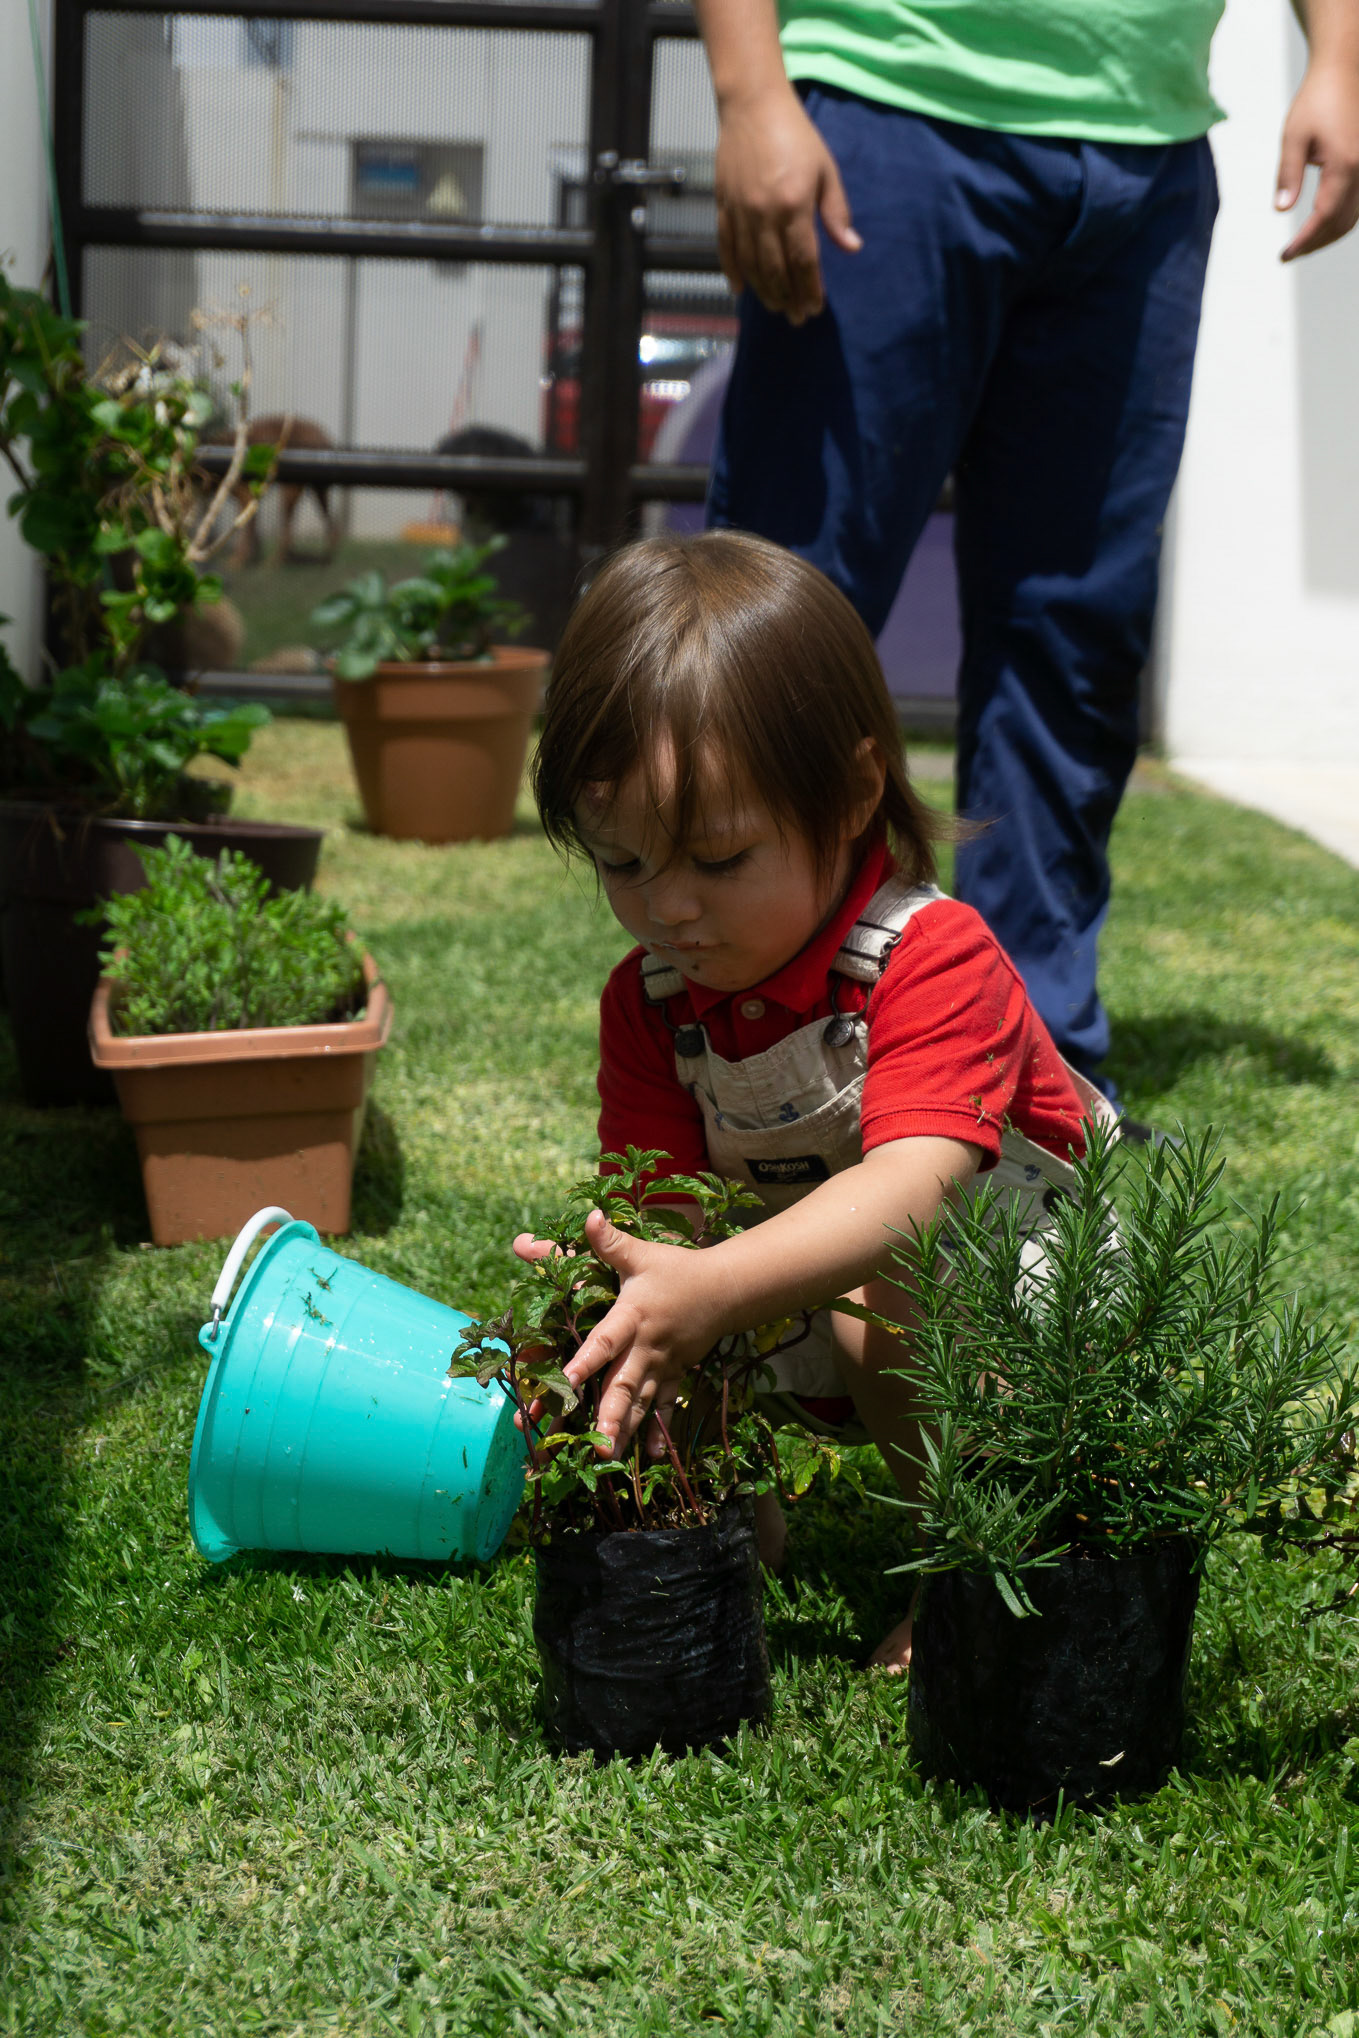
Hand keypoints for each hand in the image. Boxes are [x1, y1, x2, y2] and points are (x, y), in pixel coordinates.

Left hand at [556, 1210, 731, 1459]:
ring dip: (623, 1431)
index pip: (605, 1341)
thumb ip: (607, 1241)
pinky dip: (657, 1432)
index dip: (584, 1362)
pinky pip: (665, 1408)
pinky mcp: (675, 1376)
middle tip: (589, 1445)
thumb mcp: (640, 1253)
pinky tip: (647, 1458)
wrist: (725, 1290)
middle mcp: (647, 1347)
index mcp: (633, 1316)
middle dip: (606, 1416)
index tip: (563, 1384)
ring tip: (604, 1458)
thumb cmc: (675, 1270)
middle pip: (624, 1385)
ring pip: (640, 1403)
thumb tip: (587, 1215)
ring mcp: (663, 1366)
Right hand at [715, 84, 861, 321]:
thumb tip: (851, 247)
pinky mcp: (723, 206)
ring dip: (764, 292)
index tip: (815, 308)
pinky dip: (732, 271)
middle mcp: (764, 214)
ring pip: (750, 265)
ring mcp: (740, 212)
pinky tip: (741, 290)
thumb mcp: (825, 170)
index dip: (810, 289)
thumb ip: (836, 212)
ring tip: (777, 308)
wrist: (753, 105)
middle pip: (776, 270)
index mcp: (794, 205)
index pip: (803, 261)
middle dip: (789, 298)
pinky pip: (725, 248)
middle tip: (797, 318)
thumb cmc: (795, 135)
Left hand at [1275, 59, 1358, 258]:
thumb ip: (1288, 174)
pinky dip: (1338, 220)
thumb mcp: (1294, 137)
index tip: (1285, 255)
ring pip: (1353, 217)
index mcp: (1345, 164)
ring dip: (1328, 235)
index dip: (1305, 240)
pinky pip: (1357, 205)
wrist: (1344, 70)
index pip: (1325, 216)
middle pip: (1342, 223)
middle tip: (1289, 254)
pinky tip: (1319, 224)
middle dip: (1315, 243)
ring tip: (1301, 244)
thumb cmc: (1317, 99)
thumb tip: (1282, 209)